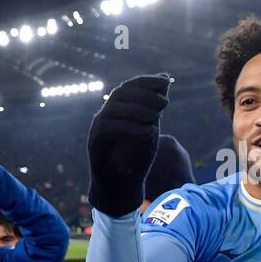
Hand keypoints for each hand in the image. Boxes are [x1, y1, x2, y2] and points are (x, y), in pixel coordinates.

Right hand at [87, 74, 170, 217]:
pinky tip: (148, 131)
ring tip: (156, 118)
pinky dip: (130, 127)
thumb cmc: (137, 156)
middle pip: (121, 93)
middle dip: (144, 95)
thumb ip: (155, 104)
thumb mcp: (151, 125)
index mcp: (119, 109)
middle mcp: (106, 114)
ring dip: (138, 110)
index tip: (166, 82)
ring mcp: (98, 126)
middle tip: (165, 103)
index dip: (146, 81)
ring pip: (114, 107)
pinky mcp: (94, 141)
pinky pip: (110, 127)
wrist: (123, 184)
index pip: (130, 86)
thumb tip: (165, 77)